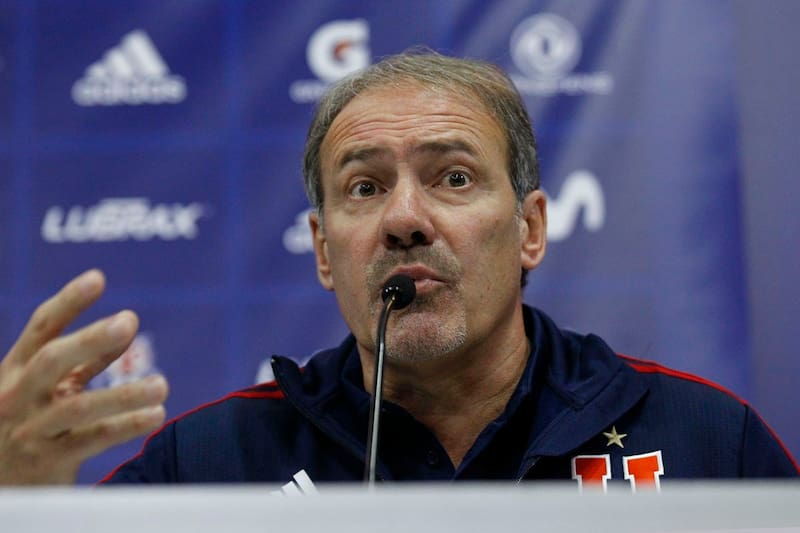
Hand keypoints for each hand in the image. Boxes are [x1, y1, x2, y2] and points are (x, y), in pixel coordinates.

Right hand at [0, 270, 168, 483]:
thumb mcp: (45, 387)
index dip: (68, 302)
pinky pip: (91, 440)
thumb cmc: (26, 423)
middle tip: (129, 321)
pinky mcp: (48, 461)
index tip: (97, 278)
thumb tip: (125, 329)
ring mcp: (30, 430)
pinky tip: (156, 415)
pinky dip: (126, 426)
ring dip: (123, 395)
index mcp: (14, 370)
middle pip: (51, 361)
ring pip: (77, 407)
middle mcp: (16, 396)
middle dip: (89, 339)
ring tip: (162, 384)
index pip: (40, 328)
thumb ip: (82, 360)